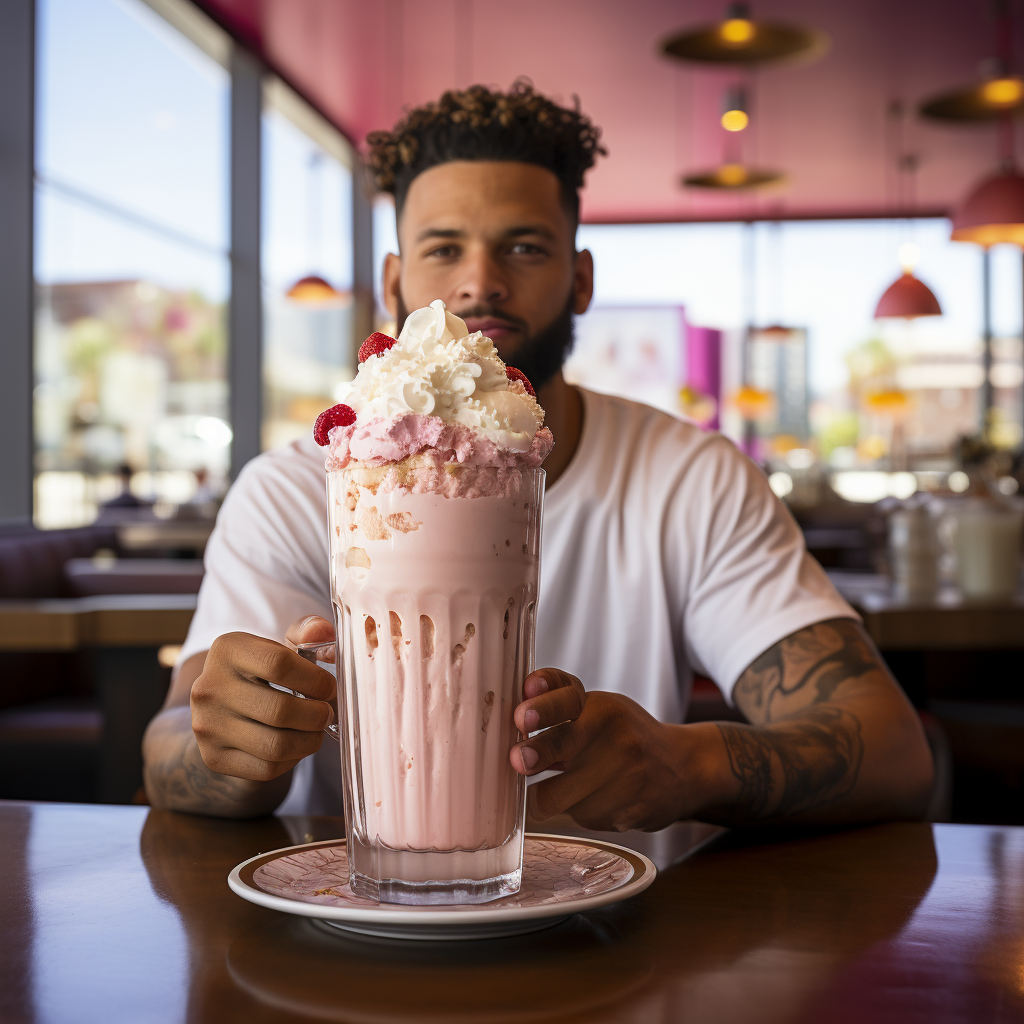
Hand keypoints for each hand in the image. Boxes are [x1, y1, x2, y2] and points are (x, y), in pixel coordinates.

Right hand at [190, 615, 335, 781]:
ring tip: (316, 730)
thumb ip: (307, 632)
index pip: (280, 664)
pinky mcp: (213, 758)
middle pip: (280, 710)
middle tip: (327, 713)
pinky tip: (296, 745)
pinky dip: (292, 760)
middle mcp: (209, 687)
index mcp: (228, 649)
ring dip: (309, 741)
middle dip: (317, 715)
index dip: (316, 679)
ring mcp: (207, 726)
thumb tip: (321, 631)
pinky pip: (266, 769)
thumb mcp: (281, 645)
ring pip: (275, 746)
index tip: (329, 686)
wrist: (222, 708)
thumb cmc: (264, 672)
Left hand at [509, 668, 693, 832]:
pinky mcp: (631, 812)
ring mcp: (627, 776)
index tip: (522, 718)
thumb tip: (518, 707)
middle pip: (562, 745)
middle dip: (533, 755)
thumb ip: (556, 700)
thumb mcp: (597, 708)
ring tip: (564, 787)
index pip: (568, 699)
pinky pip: (583, 817)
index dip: (543, 708)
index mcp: (604, 707)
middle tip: (519, 762)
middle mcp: (618, 737)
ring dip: (551, 795)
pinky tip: (598, 799)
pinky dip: (580, 811)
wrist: (682, 769)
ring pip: (561, 795)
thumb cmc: (624, 735)